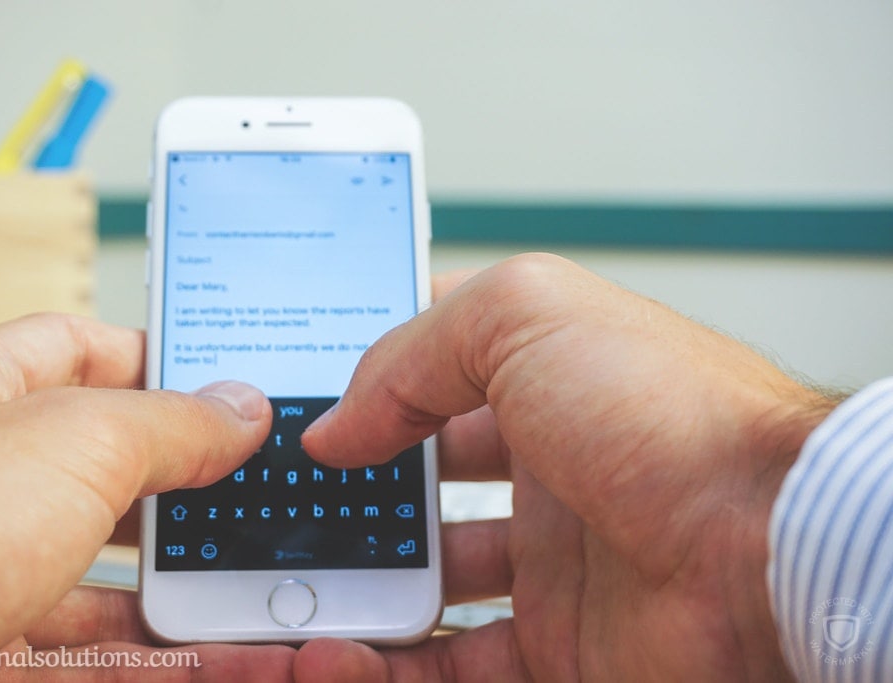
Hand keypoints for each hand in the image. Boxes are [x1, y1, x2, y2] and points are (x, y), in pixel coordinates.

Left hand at [0, 314, 295, 680]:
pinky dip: (166, 662)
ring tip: (267, 592)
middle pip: (103, 474)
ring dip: (188, 592)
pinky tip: (230, 661)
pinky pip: (97, 661)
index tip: (232, 383)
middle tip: (266, 494)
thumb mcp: (71, 443)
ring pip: (105, 581)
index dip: (159, 359)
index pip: (79, 349)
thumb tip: (241, 407)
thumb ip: (169, 423)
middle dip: (188, 488)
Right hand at [298, 253, 836, 680]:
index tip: (300, 406)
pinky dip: (386, 668)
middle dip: (349, 502)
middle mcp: (546, 473)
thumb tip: (341, 420)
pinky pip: (452, 668)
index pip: (431, 374)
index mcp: (542, 384)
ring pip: (425, 587)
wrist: (768, 548)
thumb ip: (415, 350)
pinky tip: (336, 654)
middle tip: (282, 514)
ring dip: (354, 594)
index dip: (364, 385)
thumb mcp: (525, 316)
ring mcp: (552, 566)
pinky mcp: (558, 649)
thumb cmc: (671, 415)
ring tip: (288, 593)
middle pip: (418, 490)